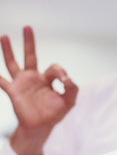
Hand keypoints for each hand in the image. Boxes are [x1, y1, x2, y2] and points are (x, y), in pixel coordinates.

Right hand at [0, 26, 77, 154]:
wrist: (40, 127)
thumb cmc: (54, 114)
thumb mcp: (69, 102)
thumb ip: (73, 90)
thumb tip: (68, 78)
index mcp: (47, 79)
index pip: (53, 68)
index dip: (59, 72)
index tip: (64, 80)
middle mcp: (33, 78)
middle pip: (30, 56)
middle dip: (29, 42)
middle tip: (27, 27)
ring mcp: (22, 84)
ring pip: (13, 63)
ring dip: (8, 50)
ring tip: (5, 36)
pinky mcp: (13, 92)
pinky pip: (1, 82)